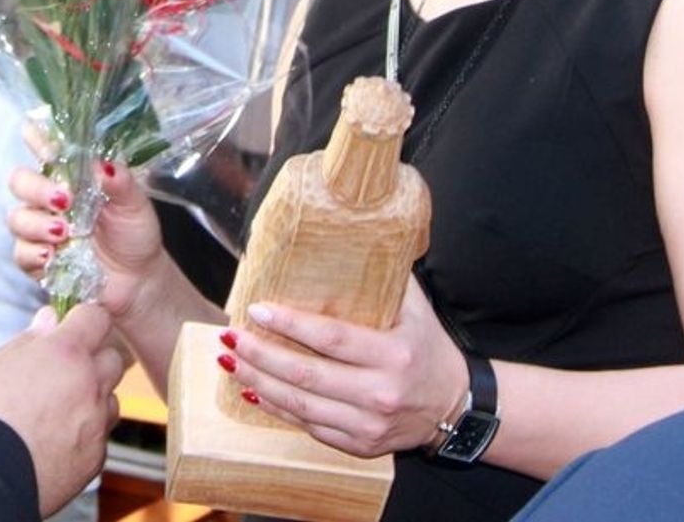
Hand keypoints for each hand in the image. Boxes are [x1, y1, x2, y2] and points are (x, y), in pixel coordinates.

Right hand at [0, 303, 128, 516]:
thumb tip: (49, 321)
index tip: (72, 329)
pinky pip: (100, 436)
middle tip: (63, 373)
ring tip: (58, 411)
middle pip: (111, 359)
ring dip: (93, 399)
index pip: (96, 318)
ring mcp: (95, 422)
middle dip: (92, 361)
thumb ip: (29, 340)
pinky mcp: (94, 456)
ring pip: (109, 399)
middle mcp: (89, 383)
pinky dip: (85, 434)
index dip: (84, 322)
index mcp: (65, 352)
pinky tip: (58, 440)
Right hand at [7, 125, 165, 322]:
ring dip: (36, 223)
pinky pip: (20, 253)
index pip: (44, 148)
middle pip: (20, 181)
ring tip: (64, 232)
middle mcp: (49, 198)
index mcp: (71, 176)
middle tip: (64, 199)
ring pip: (16, 217)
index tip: (44, 144)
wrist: (138, 279)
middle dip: (36, 188)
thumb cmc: (134, 233)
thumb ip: (120, 182)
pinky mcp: (37, 259)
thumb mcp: (135, 204)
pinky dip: (33, 253)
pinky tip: (51, 255)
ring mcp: (40, 228)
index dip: (36, 139)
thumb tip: (104, 164)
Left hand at [225, 277, 467, 458]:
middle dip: (261, 355)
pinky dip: (277, 409)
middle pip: (306, 375)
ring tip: (231, 361)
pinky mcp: (360, 446)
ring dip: (259, 382)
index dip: (290, 325)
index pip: (331, 338)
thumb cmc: (428, 348)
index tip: (257, 310)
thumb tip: (352, 237)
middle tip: (230, 337)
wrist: (453, 406)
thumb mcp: (417, 308)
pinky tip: (254, 390)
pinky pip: (309, 427)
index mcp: (394, 354)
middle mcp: (380, 393)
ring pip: (301, 405)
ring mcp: (368, 425)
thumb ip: (388, 276)